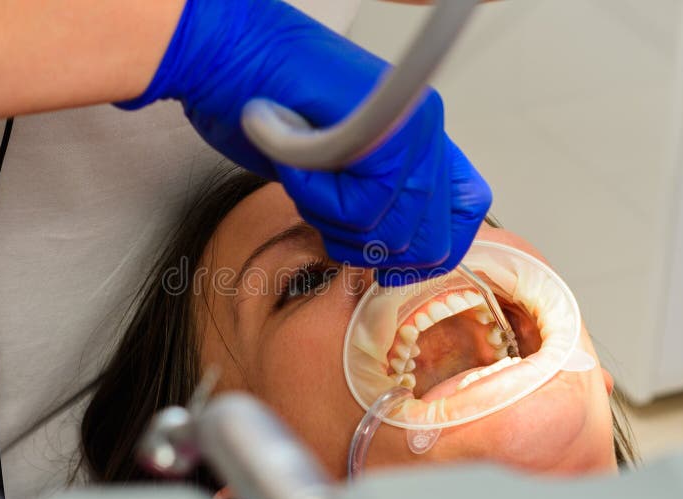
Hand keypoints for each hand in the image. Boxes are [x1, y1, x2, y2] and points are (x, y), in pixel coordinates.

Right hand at [118, 0, 491, 283]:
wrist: (219, 48)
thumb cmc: (260, 96)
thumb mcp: (325, 162)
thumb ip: (368, 198)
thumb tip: (390, 253)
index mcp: (418, 136)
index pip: (463, 217)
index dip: (424, 255)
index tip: (386, 265)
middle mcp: (424, 129)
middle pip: (431, 241)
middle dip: (369, 249)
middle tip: (322, 210)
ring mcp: (410, 127)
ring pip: (393, 232)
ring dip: (331, 218)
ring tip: (301, 169)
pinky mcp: (383, 132)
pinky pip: (360, 209)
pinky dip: (314, 196)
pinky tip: (293, 158)